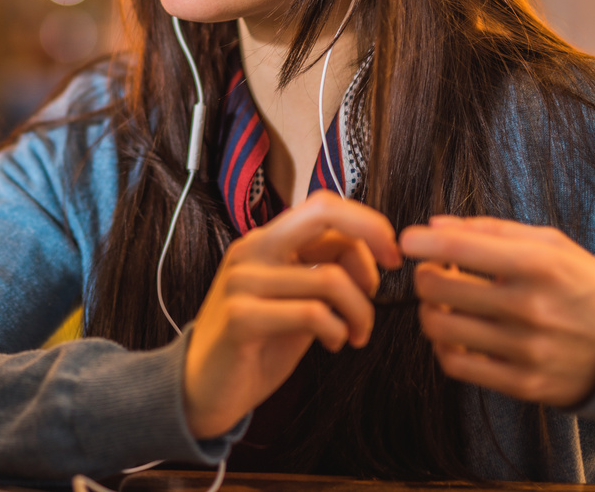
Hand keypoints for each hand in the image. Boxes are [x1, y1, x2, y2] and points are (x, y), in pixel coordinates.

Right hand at [183, 191, 400, 438]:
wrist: (204, 387)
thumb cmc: (256, 342)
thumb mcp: (294, 299)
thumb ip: (323, 271)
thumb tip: (371, 253)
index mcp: (265, 241)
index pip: (323, 206)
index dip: (367, 224)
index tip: (391, 255)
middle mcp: (252, 251)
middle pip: (323, 217)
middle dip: (370, 240)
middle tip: (382, 282)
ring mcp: (242, 281)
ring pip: (330, 279)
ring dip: (360, 312)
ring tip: (355, 333)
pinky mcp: (241, 317)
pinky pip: (312, 314)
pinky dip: (337, 330)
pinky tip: (333, 343)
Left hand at [399, 215, 594, 407]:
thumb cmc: (582, 285)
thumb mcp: (551, 245)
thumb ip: (491, 231)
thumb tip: (434, 226)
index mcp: (540, 265)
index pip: (460, 248)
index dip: (422, 242)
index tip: (408, 241)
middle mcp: (531, 308)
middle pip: (438, 288)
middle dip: (426, 275)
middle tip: (435, 272)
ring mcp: (526, 350)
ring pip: (439, 328)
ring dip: (430, 312)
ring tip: (445, 304)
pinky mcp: (522, 384)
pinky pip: (455, 366)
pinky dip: (444, 348)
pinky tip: (457, 335)